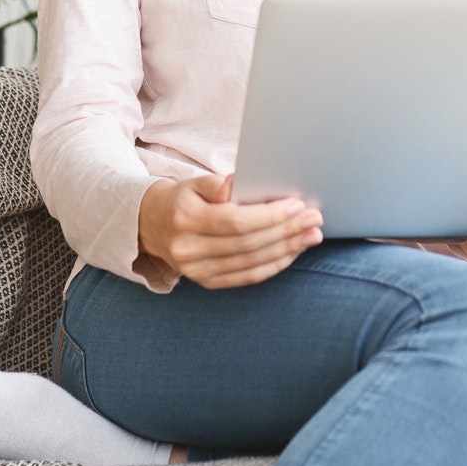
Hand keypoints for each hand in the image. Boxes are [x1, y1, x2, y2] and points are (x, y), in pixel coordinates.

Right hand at [138, 174, 321, 288]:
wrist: (152, 225)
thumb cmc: (184, 199)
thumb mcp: (194, 183)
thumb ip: (218, 184)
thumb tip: (239, 184)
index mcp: (185, 219)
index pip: (235, 221)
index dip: (269, 216)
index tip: (297, 205)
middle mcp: (188, 250)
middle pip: (247, 244)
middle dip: (286, 231)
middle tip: (314, 219)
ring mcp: (196, 271)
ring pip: (251, 263)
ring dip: (286, 250)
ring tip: (311, 235)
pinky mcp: (206, 282)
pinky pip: (247, 277)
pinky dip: (273, 265)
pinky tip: (293, 252)